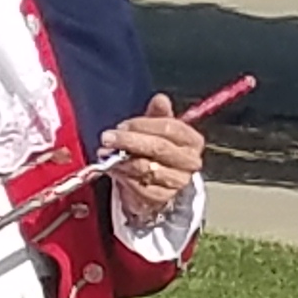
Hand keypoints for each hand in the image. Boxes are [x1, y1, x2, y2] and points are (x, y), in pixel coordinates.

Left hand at [102, 94, 206, 222]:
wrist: (155, 182)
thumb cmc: (156, 149)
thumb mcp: (157, 128)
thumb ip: (158, 114)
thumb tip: (160, 99)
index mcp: (192, 140)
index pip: (168, 127)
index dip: (142, 125)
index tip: (121, 125)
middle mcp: (190, 161)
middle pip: (158, 147)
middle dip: (129, 141)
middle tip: (107, 137)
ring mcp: (178, 181)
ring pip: (146, 167)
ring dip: (122, 160)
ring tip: (105, 154)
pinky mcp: (163, 198)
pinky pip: (139, 186)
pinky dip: (123, 177)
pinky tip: (112, 169)